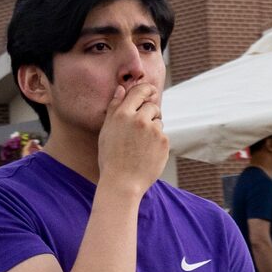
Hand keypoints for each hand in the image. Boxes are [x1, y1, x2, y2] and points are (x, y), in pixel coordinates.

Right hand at [97, 78, 167, 194]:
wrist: (122, 183)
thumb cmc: (111, 158)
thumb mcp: (106, 131)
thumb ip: (114, 107)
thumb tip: (121, 88)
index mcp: (122, 114)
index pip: (140, 91)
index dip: (147, 90)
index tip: (150, 92)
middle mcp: (139, 119)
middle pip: (152, 106)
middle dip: (150, 113)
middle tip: (142, 128)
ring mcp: (154, 131)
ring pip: (158, 122)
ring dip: (153, 129)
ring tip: (140, 146)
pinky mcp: (164, 142)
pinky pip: (163, 136)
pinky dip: (157, 143)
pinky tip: (146, 154)